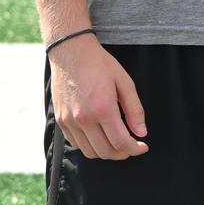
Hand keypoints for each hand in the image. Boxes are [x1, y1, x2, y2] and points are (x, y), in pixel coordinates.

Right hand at [49, 36, 148, 159]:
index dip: (135, 149)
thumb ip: (134, 109)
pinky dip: (90, 145)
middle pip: (106, 152)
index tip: (142, 147)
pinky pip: (77, 144)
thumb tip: (142, 133)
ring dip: (106, 151)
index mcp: (102, 108)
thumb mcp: (124, 81)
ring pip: (90, 152)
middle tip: (131, 145)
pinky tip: (99, 134)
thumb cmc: (100, 64)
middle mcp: (84, 118)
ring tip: (116, 141)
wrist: (71, 51)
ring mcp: (70, 121)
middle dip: (122, 153)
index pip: (121, 142)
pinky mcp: (61, 121)